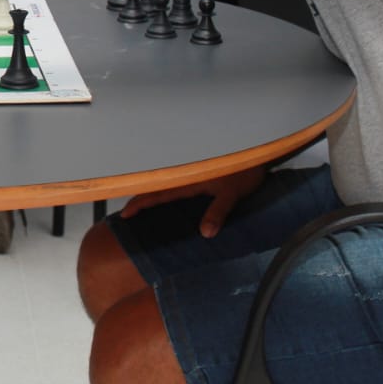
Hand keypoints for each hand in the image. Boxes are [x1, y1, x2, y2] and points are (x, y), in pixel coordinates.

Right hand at [119, 164, 266, 238]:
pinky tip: (165, 198)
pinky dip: (165, 191)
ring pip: (164, 184)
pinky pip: (175, 183)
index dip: (140, 203)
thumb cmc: (245, 170)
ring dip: (151, 194)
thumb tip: (205, 233)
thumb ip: (218, 211)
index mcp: (188, 179)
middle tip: (127, 213)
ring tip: (140, 207)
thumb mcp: (232, 193)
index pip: (158, 193)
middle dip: (139, 199)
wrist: (257, 150)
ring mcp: (190, 173)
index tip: (126, 214)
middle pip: (155, 187)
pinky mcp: (199, 172)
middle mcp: (186, 175)